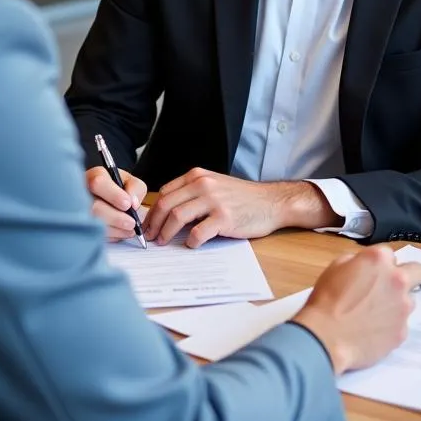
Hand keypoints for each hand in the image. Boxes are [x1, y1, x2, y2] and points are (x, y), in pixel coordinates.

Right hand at [85, 165, 147, 241]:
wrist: (113, 203)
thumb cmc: (120, 189)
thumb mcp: (131, 182)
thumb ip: (135, 188)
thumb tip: (133, 203)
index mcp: (95, 176)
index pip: (98, 183)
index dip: (114, 195)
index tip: (128, 205)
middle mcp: (82, 192)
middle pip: (94, 207)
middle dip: (116, 217)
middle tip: (131, 223)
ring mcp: (78, 211)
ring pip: (93, 223)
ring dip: (114, 229)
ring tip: (129, 229)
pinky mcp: (81, 227)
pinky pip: (92, 235)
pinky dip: (110, 236)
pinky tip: (120, 233)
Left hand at [143, 169, 329, 247]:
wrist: (271, 202)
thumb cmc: (242, 197)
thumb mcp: (215, 186)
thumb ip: (193, 193)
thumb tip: (166, 213)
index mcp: (198, 176)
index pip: (165, 192)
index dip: (153, 211)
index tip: (149, 225)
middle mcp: (203, 185)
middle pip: (166, 205)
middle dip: (154, 224)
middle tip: (150, 237)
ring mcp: (213, 201)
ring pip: (176, 217)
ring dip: (166, 233)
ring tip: (164, 242)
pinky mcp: (224, 218)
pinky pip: (197, 233)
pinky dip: (190, 242)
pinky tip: (192, 245)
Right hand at [291, 246, 420, 373]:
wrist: (325, 338)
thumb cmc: (326, 302)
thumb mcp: (336, 267)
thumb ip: (359, 261)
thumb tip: (368, 267)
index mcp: (379, 259)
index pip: (391, 254)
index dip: (381, 264)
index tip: (373, 273)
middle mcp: (397, 280)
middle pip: (418, 271)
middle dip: (407, 276)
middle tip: (389, 287)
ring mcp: (403, 307)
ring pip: (410, 300)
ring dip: (397, 303)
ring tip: (373, 314)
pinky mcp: (403, 331)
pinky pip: (402, 324)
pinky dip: (391, 326)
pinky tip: (372, 330)